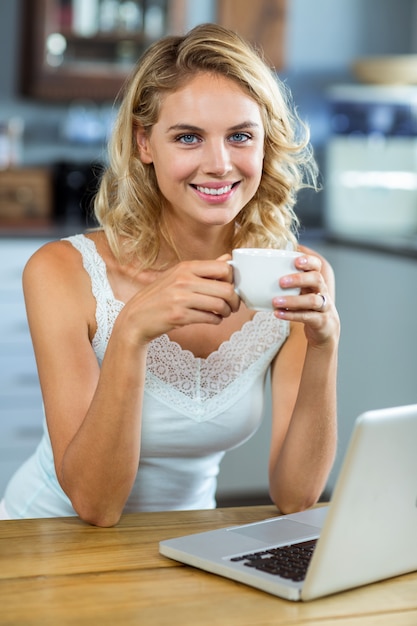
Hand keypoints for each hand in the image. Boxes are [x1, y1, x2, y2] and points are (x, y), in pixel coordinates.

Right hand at [118, 258, 239, 344]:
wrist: (135, 318)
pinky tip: (212, 319)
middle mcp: (184, 280)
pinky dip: (216, 320)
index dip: (232, 279)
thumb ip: (205, 268)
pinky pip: (209, 318)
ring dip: (226, 312)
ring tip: (223, 313)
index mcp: (186, 267)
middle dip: (234, 300)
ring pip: (220, 305)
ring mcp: (181, 298)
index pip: (223, 267)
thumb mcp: (179, 276)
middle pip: (226, 289)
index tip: (231, 287)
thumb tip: (228, 258)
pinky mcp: (179, 316)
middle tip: (233, 305)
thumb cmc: (158, 297)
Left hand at [272, 247, 339, 347]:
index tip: (296, 261)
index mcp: (315, 281)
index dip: (309, 261)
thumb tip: (258, 275)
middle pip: (317, 279)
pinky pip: (307, 317)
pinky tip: (278, 313)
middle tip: (281, 282)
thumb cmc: (307, 306)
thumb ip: (288, 284)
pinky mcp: (321, 321)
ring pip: (312, 300)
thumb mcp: (301, 292)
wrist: (325, 329)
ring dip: (292, 300)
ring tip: (275, 301)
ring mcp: (324, 306)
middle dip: (299, 279)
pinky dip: (291, 315)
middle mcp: (322, 291)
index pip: (317, 266)